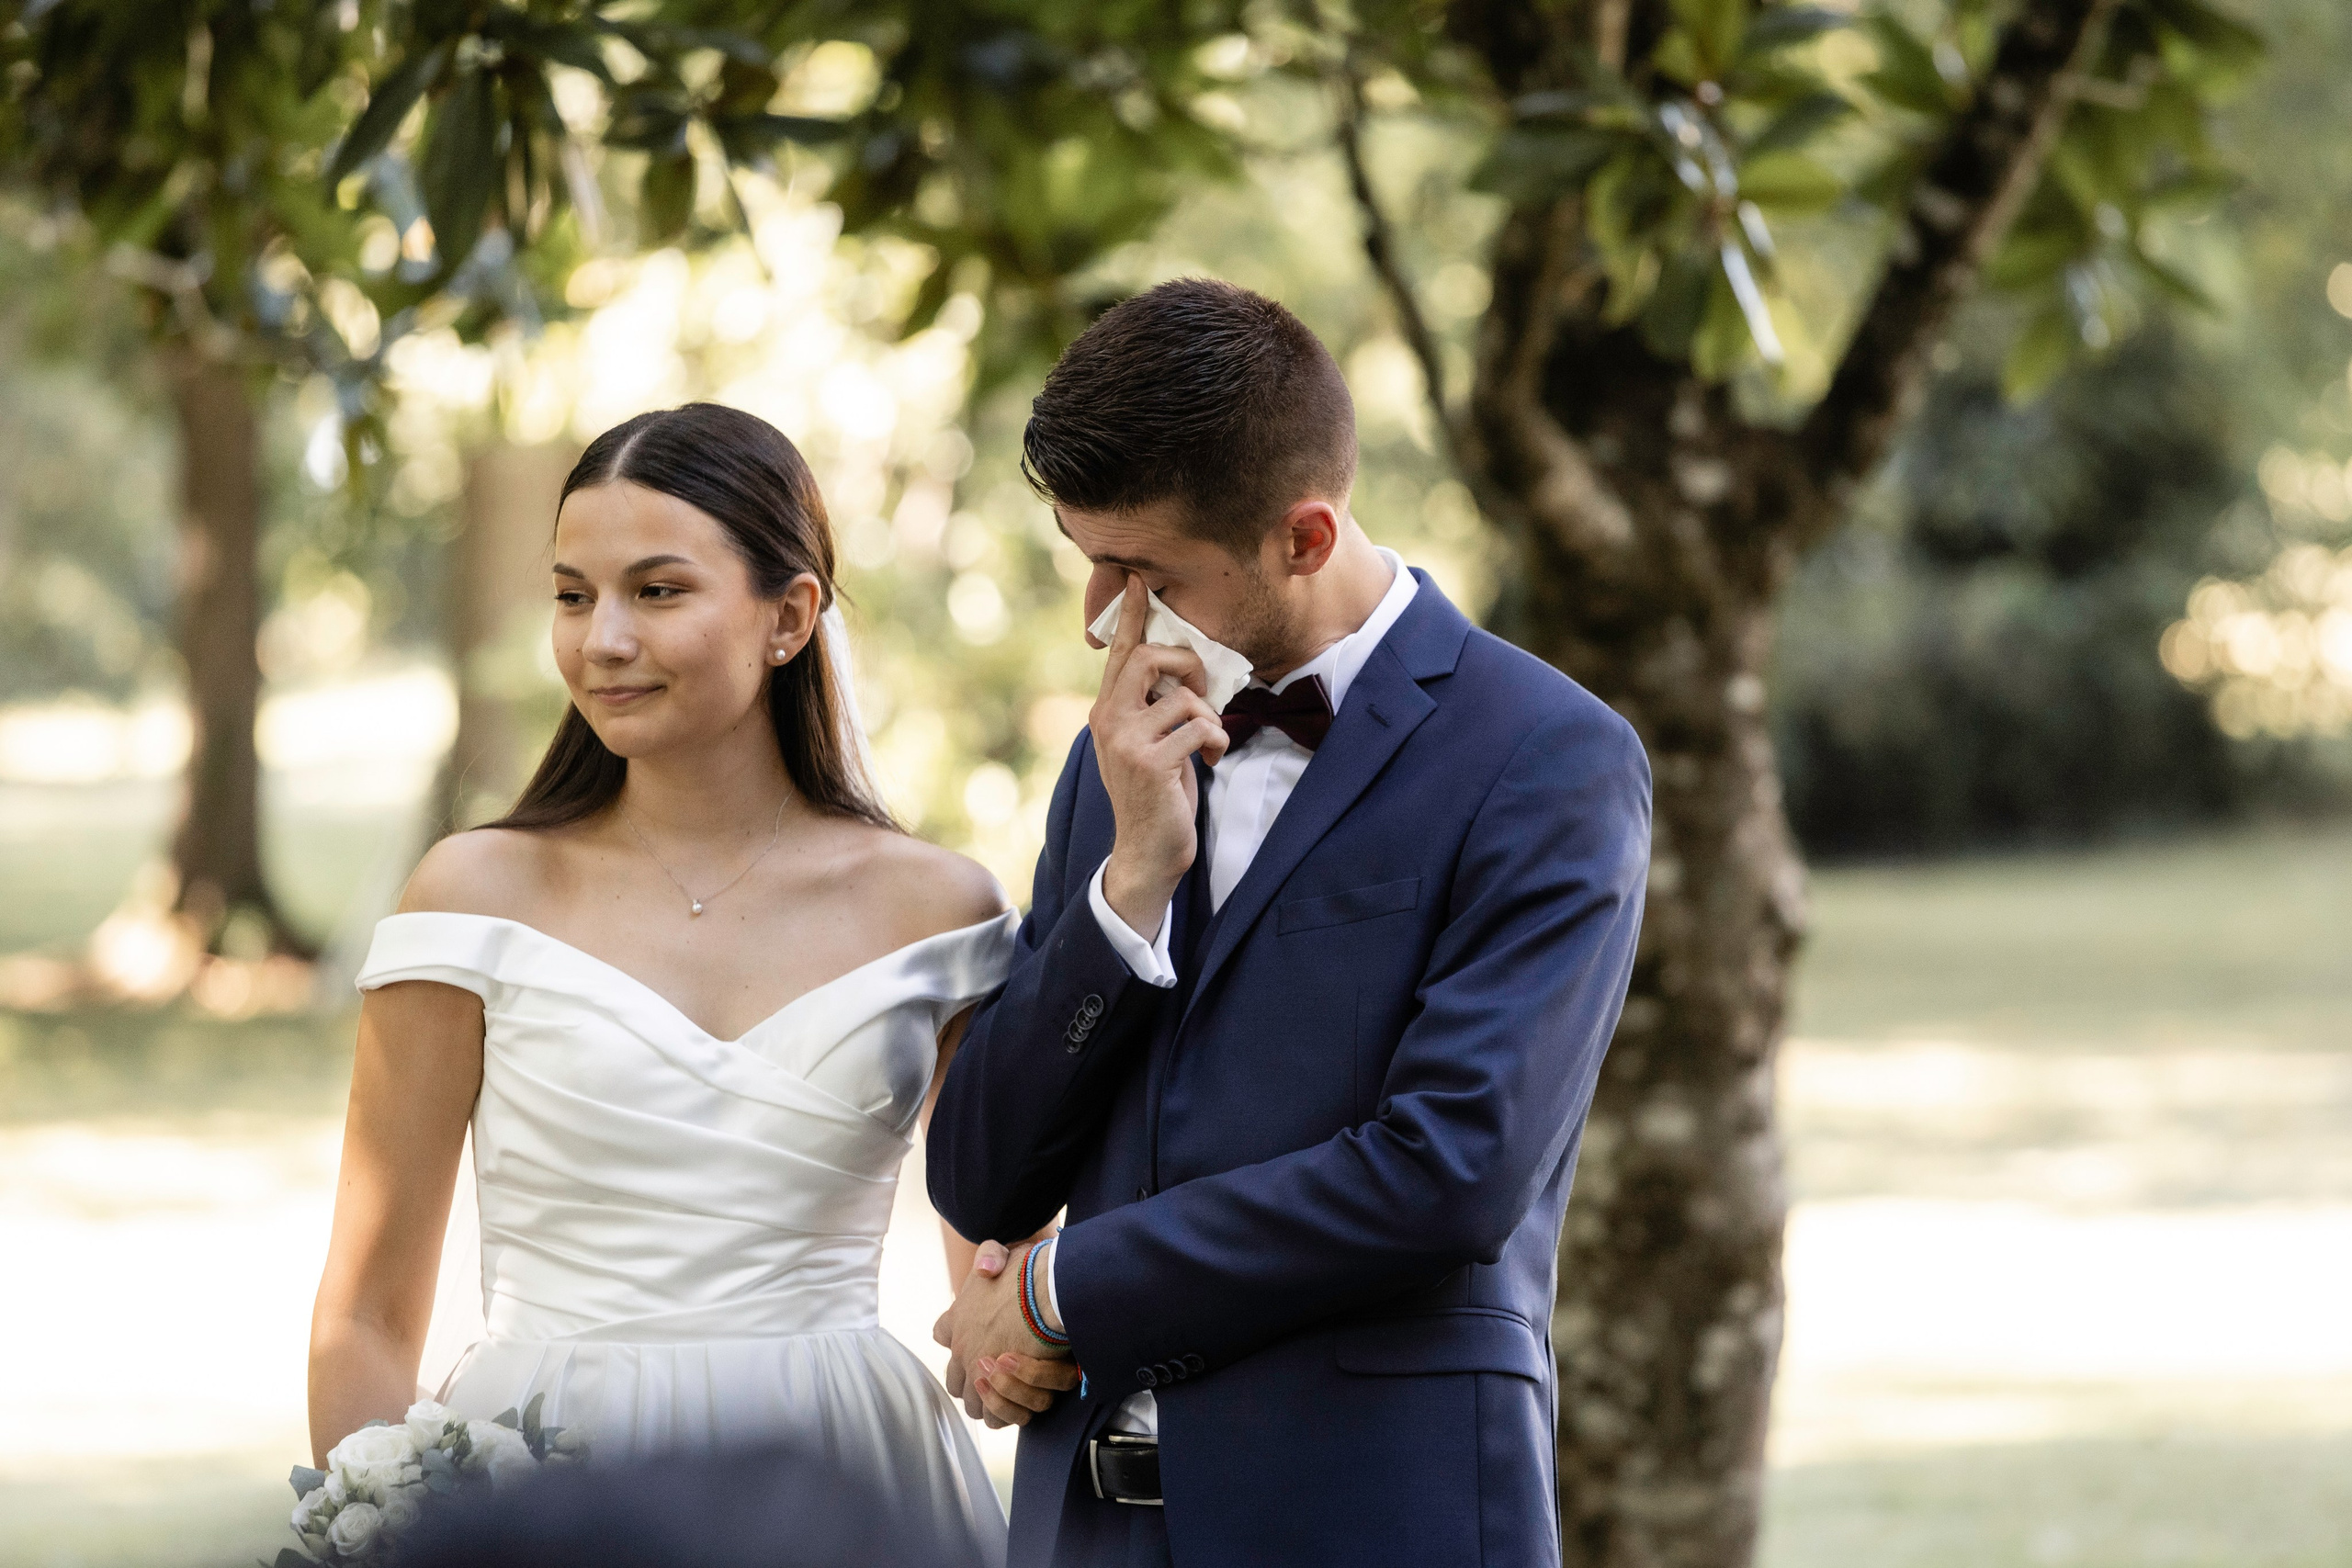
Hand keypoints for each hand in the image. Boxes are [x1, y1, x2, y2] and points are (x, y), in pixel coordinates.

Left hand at [933, 1239, 1077, 1427]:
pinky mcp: (999, 1390)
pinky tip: (1020, 1400)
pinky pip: (994, 1417)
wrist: (1045, 1291)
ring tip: (1012, 1389)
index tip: (977, 1336)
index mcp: (957, 1319)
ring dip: (990, 1400)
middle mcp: (961, 1348)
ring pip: (974, 1403)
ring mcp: (977, 1372)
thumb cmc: (1029, 1272)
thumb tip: (985, 1270)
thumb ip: (990, 1256)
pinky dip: (1005, 1412)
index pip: (941, 1334)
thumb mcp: (1003, 1253)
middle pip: (955, 1379)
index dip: (957, 1337)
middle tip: (996, 1372)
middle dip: (973, 1380)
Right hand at [1091, 575, 1229, 935]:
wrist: (1146, 851)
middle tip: (1203, 691)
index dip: (1129, 614)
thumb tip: (1182, 673)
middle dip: (1188, 663)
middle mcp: (1108, 718)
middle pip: (1149, 656)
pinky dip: (1216, 740)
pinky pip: (1199, 727)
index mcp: (1106, 709)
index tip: (1138, 580)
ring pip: (1183, 696)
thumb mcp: (1147, 743)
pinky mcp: (1149, 762)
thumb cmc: (1156, 794)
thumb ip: (1152, 707)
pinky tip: (1212, 759)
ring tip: (1210, 744)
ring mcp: (1125, 740)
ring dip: (1210, 717)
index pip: (1118, 651)